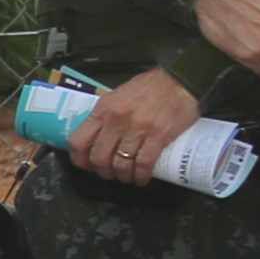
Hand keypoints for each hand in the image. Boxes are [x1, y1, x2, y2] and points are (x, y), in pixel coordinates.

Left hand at [73, 65, 209, 184]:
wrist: (181, 80)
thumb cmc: (150, 87)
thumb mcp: (117, 95)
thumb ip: (106, 114)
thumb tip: (96, 133)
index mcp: (103, 110)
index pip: (78, 141)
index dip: (79, 159)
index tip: (85, 165)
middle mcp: (117, 121)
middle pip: (98, 158)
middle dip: (102, 171)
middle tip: (109, 173)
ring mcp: (137, 129)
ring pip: (120, 164)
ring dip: (122, 176)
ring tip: (126, 176)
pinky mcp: (159, 136)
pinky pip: (144, 164)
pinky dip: (141, 176)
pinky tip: (141, 178)